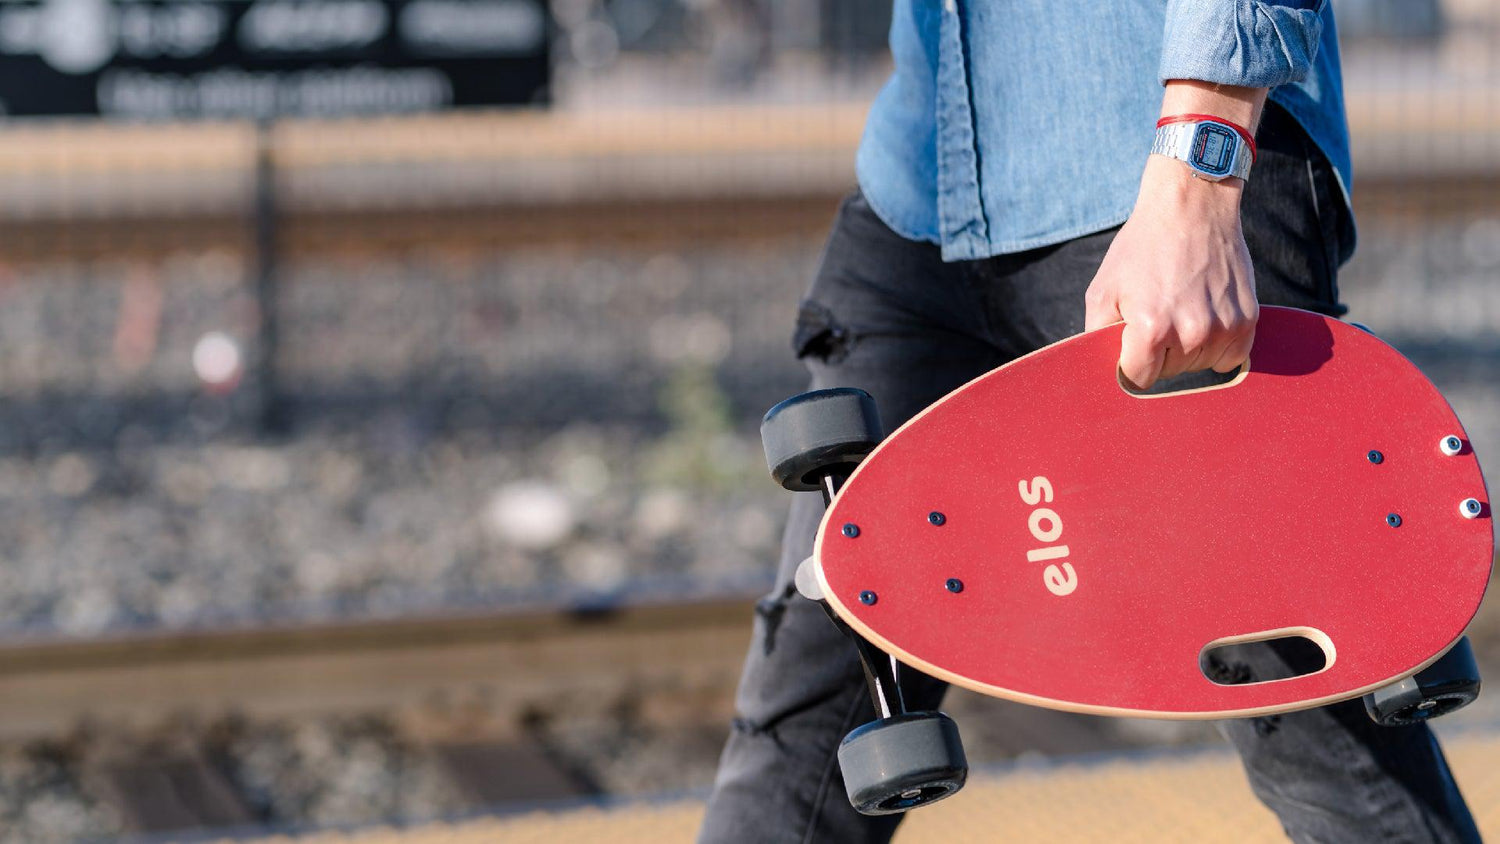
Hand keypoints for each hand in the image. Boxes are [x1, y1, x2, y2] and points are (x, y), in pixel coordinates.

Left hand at [1083, 155, 1257, 389]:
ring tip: (1181, 307)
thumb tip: (1102, 371)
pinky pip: (1231, 357)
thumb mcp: (1103, 290)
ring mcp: (1224, 328)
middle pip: (1169, 373)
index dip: (1130, 362)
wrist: (1192, 206)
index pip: (1138, 379)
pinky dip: (1218, 345)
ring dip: (1188, 348)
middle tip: (1158, 311)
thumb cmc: (1141, 247)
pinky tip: (1205, 316)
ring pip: (1199, 365)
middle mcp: (1192, 333)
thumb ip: (1097, 336)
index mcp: (1151, 329)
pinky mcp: (1248, 320)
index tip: (1130, 342)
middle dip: (1158, 352)